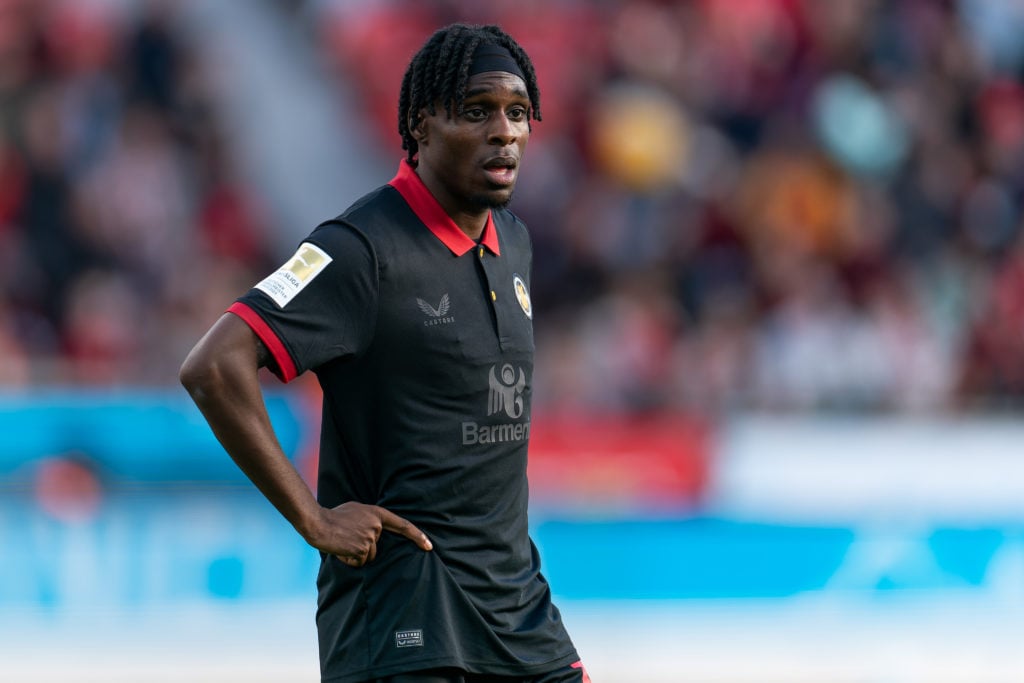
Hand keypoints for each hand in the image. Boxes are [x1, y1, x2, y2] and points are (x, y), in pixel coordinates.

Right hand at [306, 501, 432, 566]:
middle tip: (347, 537)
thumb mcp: (357, 510)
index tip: (429, 546)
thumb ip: (371, 518)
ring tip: (343, 542)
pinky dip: (350, 560)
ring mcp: (370, 538)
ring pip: (368, 556)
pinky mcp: (361, 549)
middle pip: (378, 547)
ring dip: (356, 554)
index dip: (417, 536)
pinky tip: (341, 549)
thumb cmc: (334, 517)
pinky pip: (359, 562)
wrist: (318, 523)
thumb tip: (377, 529)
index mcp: (377, 513)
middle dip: (363, 548)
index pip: (403, 525)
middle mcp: (376, 526)